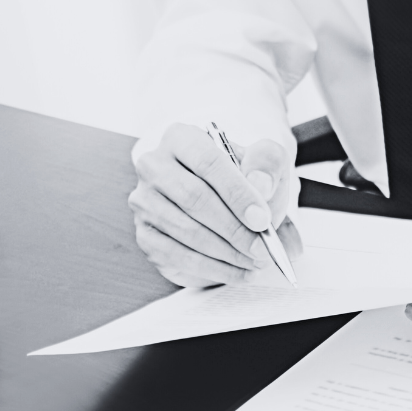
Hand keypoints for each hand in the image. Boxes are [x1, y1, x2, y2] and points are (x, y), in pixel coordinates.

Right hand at [129, 123, 302, 288]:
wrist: (228, 209)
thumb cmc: (245, 182)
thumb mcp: (265, 163)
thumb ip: (268, 163)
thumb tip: (260, 184)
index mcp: (182, 138)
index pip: (208, 163)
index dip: (237, 194)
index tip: (263, 221)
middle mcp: (154, 165)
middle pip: (194, 199)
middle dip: (234, 229)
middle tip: (263, 249)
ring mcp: (144, 201)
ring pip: (186, 231)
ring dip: (227, 252)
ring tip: (256, 262)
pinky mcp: (144, 234)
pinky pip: (177, 256)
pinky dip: (214, 269)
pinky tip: (239, 272)